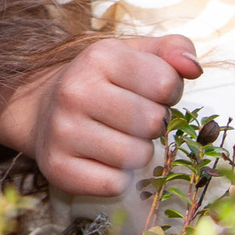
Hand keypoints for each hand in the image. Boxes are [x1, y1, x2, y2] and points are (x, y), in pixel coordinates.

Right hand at [0, 35, 201, 196]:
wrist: (41, 109)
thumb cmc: (101, 81)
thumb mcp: (134, 54)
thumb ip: (173, 50)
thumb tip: (193, 68)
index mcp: (98, 57)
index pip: (166, 83)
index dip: (168, 92)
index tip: (148, 92)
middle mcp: (75, 91)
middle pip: (154, 122)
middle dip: (153, 123)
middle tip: (132, 117)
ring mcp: (62, 131)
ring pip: (137, 156)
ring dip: (137, 152)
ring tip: (117, 137)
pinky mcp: (57, 167)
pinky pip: (115, 184)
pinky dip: (117, 178)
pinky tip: (101, 159)